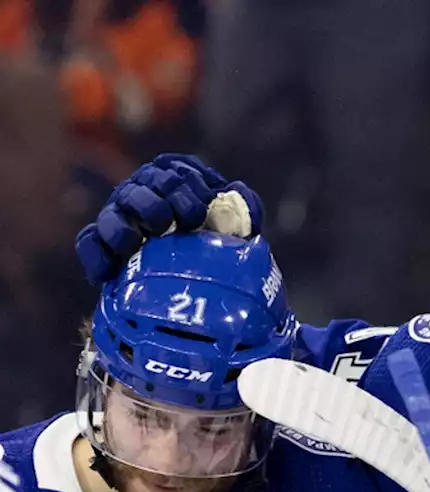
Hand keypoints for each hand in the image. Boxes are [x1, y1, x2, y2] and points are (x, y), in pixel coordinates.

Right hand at [75, 153, 263, 283]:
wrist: (199, 281)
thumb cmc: (217, 242)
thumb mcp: (235, 223)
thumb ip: (242, 205)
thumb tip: (237, 192)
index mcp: (171, 182)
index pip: (172, 173)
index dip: (186, 189)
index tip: (200, 214)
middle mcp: (140, 194)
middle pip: (139, 191)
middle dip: (155, 204)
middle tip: (172, 224)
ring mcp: (117, 218)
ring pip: (110, 217)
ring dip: (120, 229)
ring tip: (135, 243)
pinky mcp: (101, 244)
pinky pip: (88, 244)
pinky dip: (96, 257)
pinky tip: (106, 274)